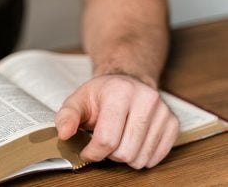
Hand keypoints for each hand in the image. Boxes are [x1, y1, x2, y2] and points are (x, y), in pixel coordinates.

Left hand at [55, 75, 178, 168]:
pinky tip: (133, 143)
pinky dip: (142, 157)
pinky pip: (158, 156)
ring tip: (118, 141)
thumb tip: (64, 133)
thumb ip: (67, 116)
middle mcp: (146, 99)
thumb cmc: (101, 94)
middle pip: (125, 152)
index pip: (106, 139)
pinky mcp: (173, 122)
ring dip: (125, 157)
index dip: (93, 153)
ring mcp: (163, 111)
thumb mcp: (78, 100)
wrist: (127, 81)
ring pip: (141, 158)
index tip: (87, 151)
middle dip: (109, 155)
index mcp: (119, 92)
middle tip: (104, 144)